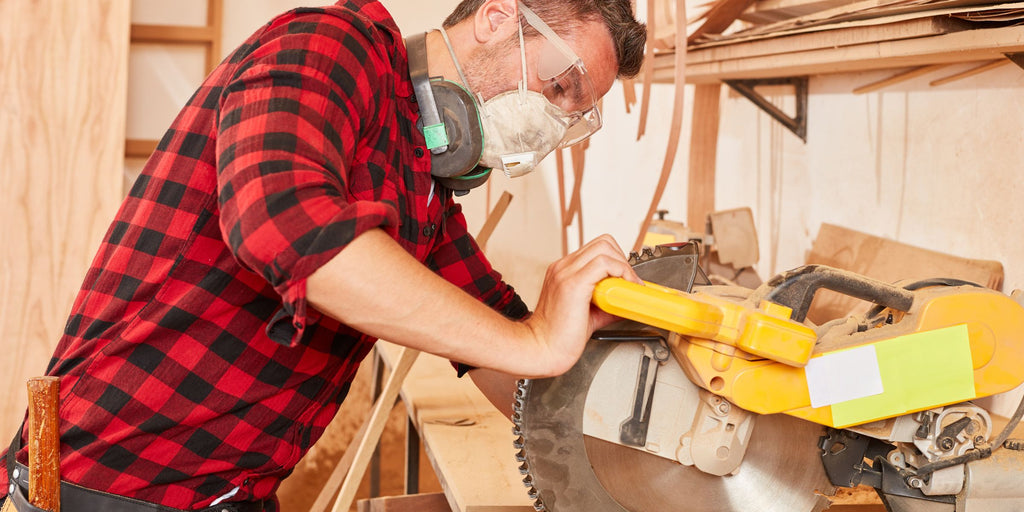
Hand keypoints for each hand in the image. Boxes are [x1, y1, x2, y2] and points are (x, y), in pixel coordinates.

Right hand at [524, 234, 640, 375]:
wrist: (540, 349)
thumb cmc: (558, 336)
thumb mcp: (588, 313)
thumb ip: (607, 303)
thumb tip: (627, 301)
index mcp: (563, 271)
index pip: (596, 249)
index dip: (616, 261)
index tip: (626, 279)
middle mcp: (563, 268)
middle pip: (603, 242)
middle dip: (622, 260)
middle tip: (629, 281)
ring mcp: (566, 273)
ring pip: (604, 248)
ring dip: (623, 265)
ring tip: (627, 285)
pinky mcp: (573, 284)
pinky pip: (604, 263)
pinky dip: (620, 272)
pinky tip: (623, 288)